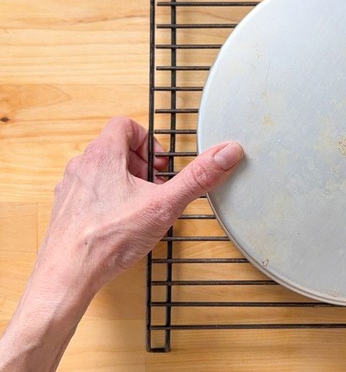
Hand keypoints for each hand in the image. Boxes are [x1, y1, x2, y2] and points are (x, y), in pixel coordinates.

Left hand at [0, 117, 243, 370]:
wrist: (69, 274)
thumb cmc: (109, 239)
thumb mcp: (165, 204)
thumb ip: (198, 177)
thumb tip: (227, 152)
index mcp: (103, 155)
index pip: (124, 124)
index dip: (148, 140)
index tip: (161, 164)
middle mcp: (81, 166)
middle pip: (114, 148)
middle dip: (141, 165)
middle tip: (156, 187)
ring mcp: (70, 189)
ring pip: (101, 171)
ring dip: (124, 181)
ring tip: (141, 206)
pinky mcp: (65, 211)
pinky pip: (89, 194)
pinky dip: (108, 201)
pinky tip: (121, 224)